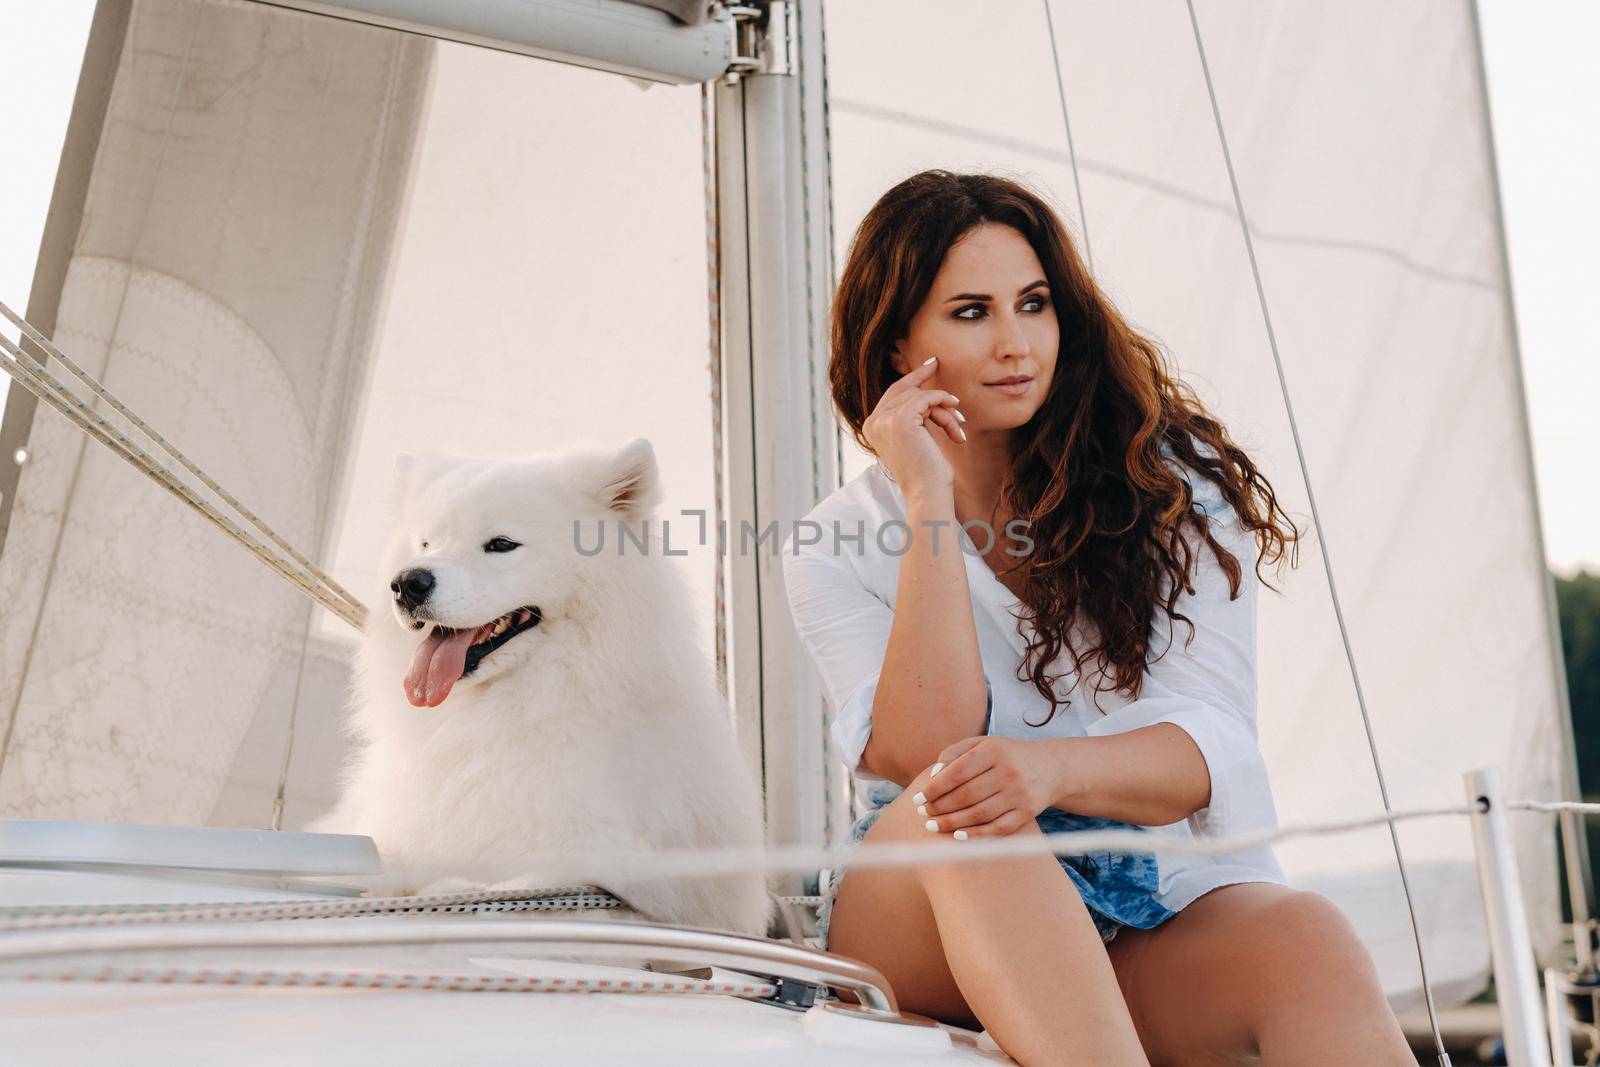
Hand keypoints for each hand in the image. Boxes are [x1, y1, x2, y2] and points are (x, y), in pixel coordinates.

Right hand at [862, 356, 963, 498]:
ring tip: (958, 430)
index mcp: (872, 426)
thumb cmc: (926, 472)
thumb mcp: (916, 439)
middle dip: (930, 388)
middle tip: (945, 379)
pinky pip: (927, 398)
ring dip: (945, 411)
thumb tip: (925, 390)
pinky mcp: (901, 420)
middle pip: (905, 390)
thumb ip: (913, 416)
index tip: (931, 363)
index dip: (912, 377)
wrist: (927, 493)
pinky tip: (957, 423)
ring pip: (920, 396)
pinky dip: (945, 406)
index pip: (892, 393)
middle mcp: (873, 421)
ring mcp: (884, 420)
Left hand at [912, 736, 1057, 837]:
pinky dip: (976, 834)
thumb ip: (954, 753)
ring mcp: (1019, 794)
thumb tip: (932, 776)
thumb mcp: (982, 744)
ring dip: (951, 823)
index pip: (956, 772)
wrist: (1050, 767)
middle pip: (965, 795)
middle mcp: (1008, 772)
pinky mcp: (1026, 813)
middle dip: (939, 807)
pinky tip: (957, 836)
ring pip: (978, 814)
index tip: (918, 798)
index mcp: (993, 750)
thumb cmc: (1005, 755)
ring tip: (933, 825)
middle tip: (923, 813)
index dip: (934, 788)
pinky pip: (997, 828)